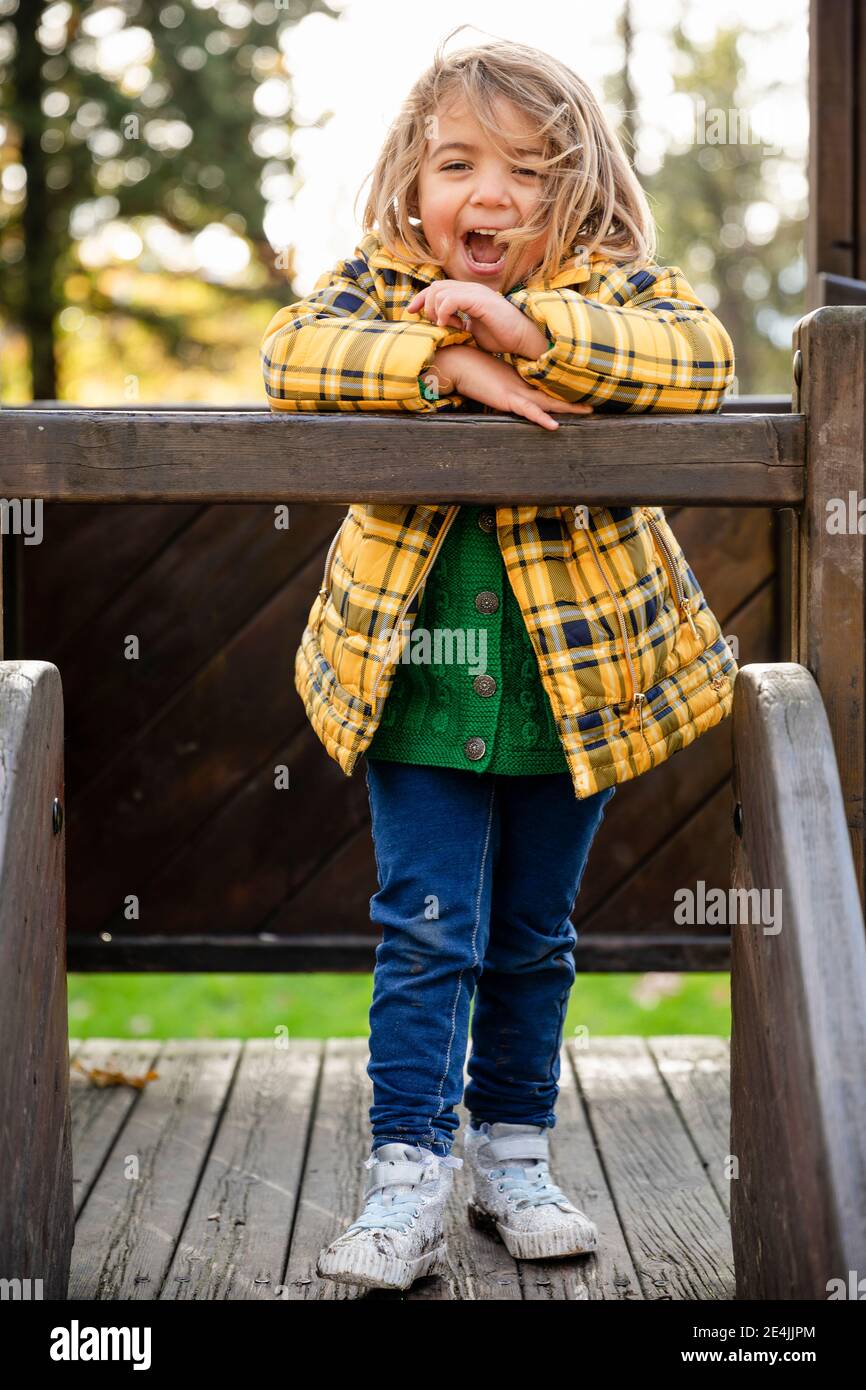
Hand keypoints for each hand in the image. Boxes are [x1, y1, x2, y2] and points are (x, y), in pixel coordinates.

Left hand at [407, 281, 547, 357]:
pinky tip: (450, 325)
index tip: (411, 312)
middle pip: (434, 287)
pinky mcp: (479, 300)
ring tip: (447, 326)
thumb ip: (457, 325)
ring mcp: (475, 292)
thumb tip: (439, 331)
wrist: (523, 339)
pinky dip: (444, 312)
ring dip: (436, 311)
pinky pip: (451, 299)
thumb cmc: (501, 337)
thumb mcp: (472, 331)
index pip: (436, 288)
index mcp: (468, 294)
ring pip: (439, 291)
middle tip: (438, 325)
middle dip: (426, 307)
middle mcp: (470, 289)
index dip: (420, 299)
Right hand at [432, 345, 592, 430]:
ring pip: (548, 402)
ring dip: (568, 407)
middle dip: (573, 400)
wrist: (457, 362)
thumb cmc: (469, 370)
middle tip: (593, 403)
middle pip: (552, 393)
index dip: (560, 393)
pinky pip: (528, 411)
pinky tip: (554, 426)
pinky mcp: (508, 399)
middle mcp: (521, 384)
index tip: (576, 395)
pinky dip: (542, 418)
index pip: (543, 388)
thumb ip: (498, 386)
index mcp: (518, 380)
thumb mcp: (488, 379)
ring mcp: (516, 391)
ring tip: (588, 411)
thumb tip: (500, 392)